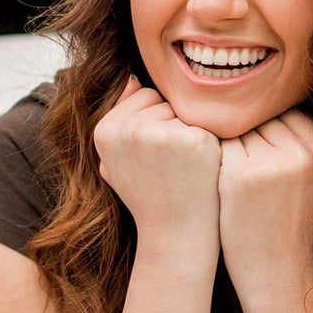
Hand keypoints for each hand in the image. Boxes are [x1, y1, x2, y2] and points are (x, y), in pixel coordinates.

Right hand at [92, 75, 220, 249]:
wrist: (176, 232)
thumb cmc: (149, 194)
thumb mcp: (117, 161)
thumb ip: (118, 119)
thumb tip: (131, 79)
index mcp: (104, 131)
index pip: (143, 95)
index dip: (153, 123)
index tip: (151, 157)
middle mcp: (128, 130)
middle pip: (164, 100)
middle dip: (170, 125)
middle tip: (167, 164)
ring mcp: (161, 134)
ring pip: (184, 110)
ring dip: (187, 132)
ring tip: (180, 167)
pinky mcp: (193, 140)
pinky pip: (206, 123)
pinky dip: (207, 142)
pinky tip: (199, 169)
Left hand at [217, 107, 312, 312]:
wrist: (275, 271)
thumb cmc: (291, 223)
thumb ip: (304, 145)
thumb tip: (276, 103)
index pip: (289, 114)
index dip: (270, 130)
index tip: (261, 149)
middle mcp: (302, 153)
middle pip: (265, 117)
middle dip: (251, 132)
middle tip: (243, 157)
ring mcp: (271, 163)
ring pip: (241, 127)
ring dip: (231, 140)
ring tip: (229, 167)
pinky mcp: (239, 175)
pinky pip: (221, 144)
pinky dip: (214, 154)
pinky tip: (213, 172)